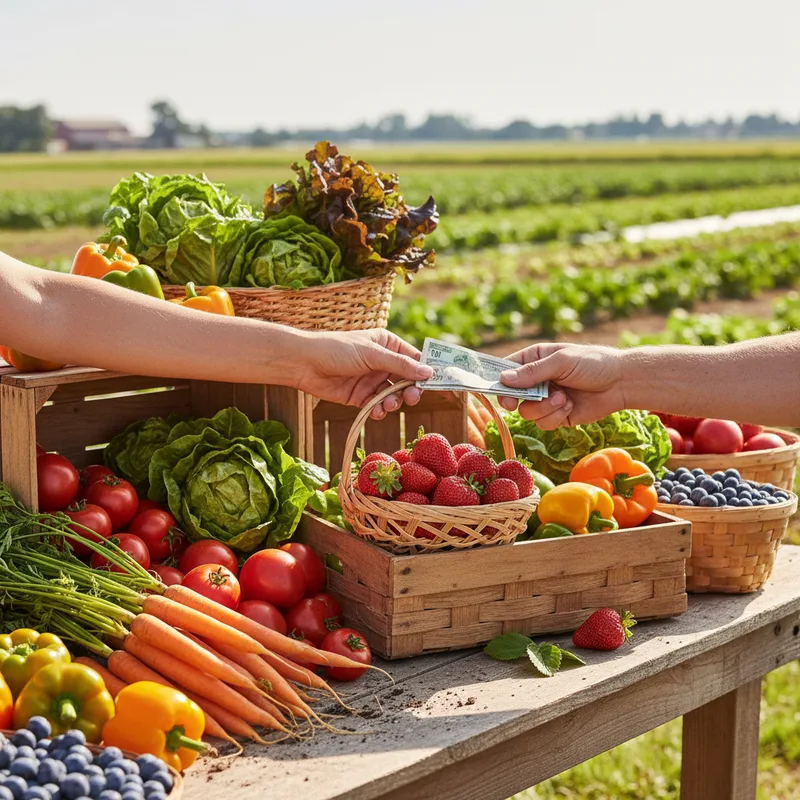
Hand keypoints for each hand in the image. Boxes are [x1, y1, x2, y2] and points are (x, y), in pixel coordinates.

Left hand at [296, 329, 432, 418]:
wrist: (304, 363)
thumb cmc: (337, 349)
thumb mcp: (372, 354)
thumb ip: (400, 365)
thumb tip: (428, 373)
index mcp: (388, 344)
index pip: (414, 359)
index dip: (425, 372)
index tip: (436, 384)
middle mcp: (382, 362)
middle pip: (407, 380)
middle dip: (410, 390)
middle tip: (411, 398)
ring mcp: (371, 380)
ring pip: (393, 395)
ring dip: (393, 402)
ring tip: (387, 405)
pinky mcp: (360, 396)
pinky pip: (377, 406)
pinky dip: (378, 410)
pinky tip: (374, 411)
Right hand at [498, 342, 625, 428]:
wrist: (621, 383)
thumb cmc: (592, 363)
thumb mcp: (561, 362)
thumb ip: (532, 372)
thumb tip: (503, 379)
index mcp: (534, 360)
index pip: (506, 370)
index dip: (499, 381)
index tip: (498, 390)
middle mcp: (537, 381)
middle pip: (511, 395)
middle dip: (516, 400)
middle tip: (514, 404)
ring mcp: (545, 400)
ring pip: (527, 412)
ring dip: (543, 408)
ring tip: (563, 398)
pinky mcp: (556, 416)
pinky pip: (543, 424)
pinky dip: (555, 416)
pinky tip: (569, 406)